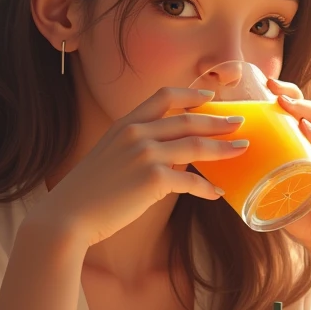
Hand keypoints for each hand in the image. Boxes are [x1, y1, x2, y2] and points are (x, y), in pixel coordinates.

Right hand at [32, 88, 247, 247]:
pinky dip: (207, 188)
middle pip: (188, 120)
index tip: (211, 97)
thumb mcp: (109, 157)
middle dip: (218, 121)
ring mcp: (145, 154)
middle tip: (239, 123)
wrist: (68, 215)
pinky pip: (191, 181)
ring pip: (196, 146)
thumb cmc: (88, 193)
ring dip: (223, 148)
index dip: (191, 94)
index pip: (164, 96)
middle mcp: (136, 133)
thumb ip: (136, 149)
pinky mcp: (153, 180)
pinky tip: (217, 192)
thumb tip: (170, 157)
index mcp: (125, 124)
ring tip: (241, 149)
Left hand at [266, 79, 310, 254]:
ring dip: (301, 108)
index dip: (279, 96)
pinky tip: (307, 130)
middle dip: (288, 93)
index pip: (294, 113)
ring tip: (282, 101)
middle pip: (307, 109)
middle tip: (269, 84)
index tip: (258, 85)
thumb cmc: (302, 218)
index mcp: (305, 147)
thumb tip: (216, 176)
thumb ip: (253, 183)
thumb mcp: (273, 195)